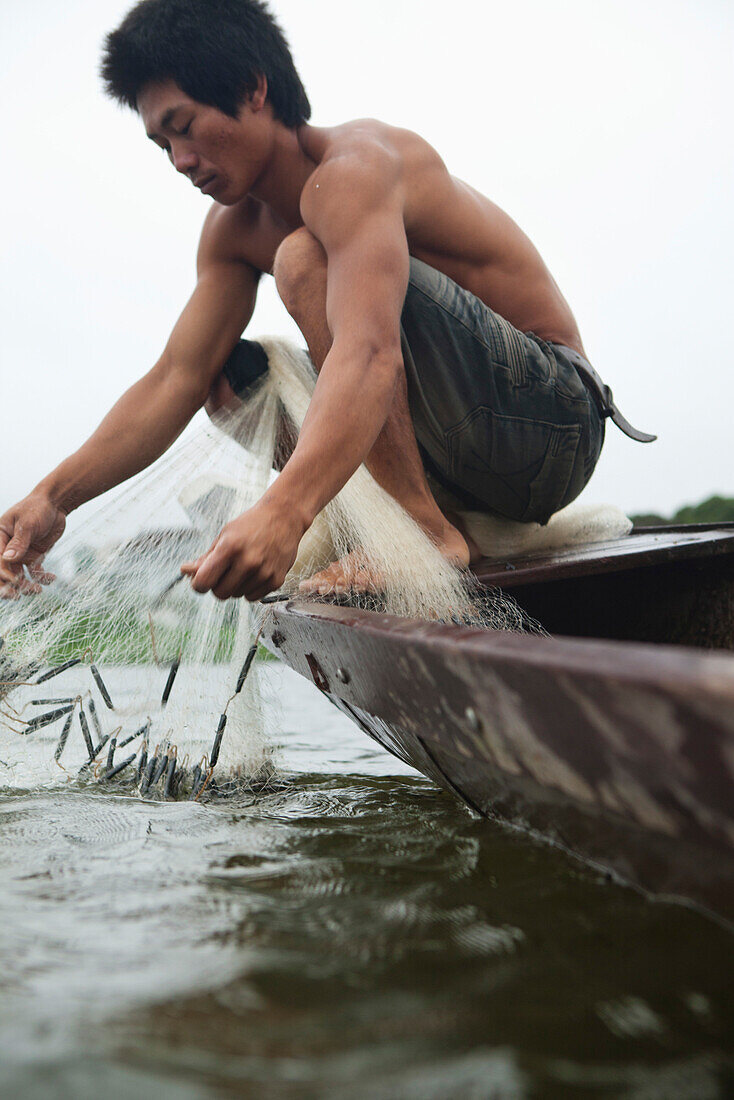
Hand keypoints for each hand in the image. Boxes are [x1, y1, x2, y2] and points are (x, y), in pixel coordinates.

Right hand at [0, 493, 64, 598]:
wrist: (55, 504)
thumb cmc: (37, 508)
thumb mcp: (28, 523)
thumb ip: (19, 541)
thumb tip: (8, 558)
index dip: (3, 573)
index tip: (15, 581)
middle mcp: (7, 548)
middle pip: (3, 572)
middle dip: (8, 586)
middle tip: (18, 596)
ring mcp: (20, 554)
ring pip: (18, 576)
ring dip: (26, 586)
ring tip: (37, 590)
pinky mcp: (33, 557)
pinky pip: (35, 572)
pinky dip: (42, 578)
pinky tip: (51, 579)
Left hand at [181, 500, 303, 600]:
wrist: (284, 517)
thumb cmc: (251, 524)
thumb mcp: (225, 535)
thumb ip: (207, 557)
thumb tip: (186, 571)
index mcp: (230, 548)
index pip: (204, 582)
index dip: (198, 584)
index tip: (201, 580)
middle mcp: (247, 562)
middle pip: (220, 593)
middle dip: (217, 586)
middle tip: (224, 572)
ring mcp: (263, 572)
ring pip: (237, 595)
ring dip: (236, 586)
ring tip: (244, 567)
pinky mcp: (276, 580)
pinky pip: (253, 597)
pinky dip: (250, 589)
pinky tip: (255, 572)